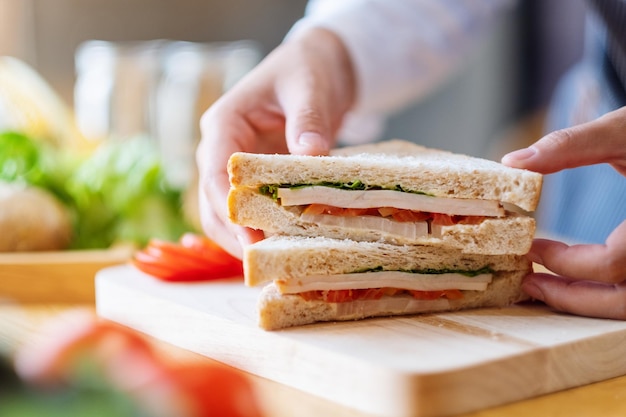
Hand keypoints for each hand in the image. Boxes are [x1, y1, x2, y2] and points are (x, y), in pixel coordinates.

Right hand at [196, 28, 354, 257]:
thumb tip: (311, 154)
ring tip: (275, 264)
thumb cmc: (306, 70)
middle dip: (236, 234)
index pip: (216, 174)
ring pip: (227, 214)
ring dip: (247, 239)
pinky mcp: (257, 181)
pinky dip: (265, 230)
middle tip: (266, 264)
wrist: (318, 68)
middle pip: (214, 203)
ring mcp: (237, 168)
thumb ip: (308, 120)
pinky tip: (286, 248)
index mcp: (224, 124)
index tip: (253, 239)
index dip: (231, 210)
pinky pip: (254, 211)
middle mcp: (222, 150)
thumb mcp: (309, 87)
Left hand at [502, 106, 625, 318]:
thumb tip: (512, 162)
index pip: (612, 263)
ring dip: (590, 302)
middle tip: (530, 286)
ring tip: (547, 288)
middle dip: (573, 298)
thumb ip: (570, 145)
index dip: (564, 262)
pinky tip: (579, 280)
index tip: (531, 247)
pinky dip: (608, 294)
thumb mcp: (622, 131)